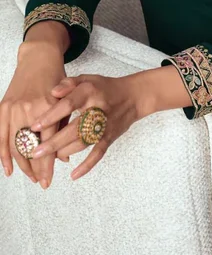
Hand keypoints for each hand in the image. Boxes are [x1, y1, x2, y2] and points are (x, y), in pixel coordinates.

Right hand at [0, 45, 68, 188]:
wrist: (38, 57)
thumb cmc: (56, 78)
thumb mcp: (66, 100)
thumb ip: (63, 128)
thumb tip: (64, 158)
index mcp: (47, 107)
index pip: (47, 144)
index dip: (47, 165)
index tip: (48, 181)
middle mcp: (29, 109)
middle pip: (30, 148)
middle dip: (35, 168)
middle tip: (42, 182)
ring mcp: (13, 109)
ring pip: (15, 145)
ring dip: (22, 165)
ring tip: (31, 177)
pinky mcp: (3, 107)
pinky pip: (0, 136)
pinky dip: (3, 154)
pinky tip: (8, 169)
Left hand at [29, 73, 148, 180]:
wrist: (133, 96)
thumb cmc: (105, 88)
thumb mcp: (87, 79)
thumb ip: (69, 84)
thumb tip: (52, 92)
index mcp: (89, 92)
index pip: (68, 105)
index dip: (51, 116)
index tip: (34, 126)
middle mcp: (97, 109)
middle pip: (73, 129)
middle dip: (53, 142)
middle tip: (35, 152)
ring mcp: (104, 126)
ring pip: (82, 143)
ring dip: (64, 152)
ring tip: (49, 158)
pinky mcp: (110, 137)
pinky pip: (98, 154)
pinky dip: (87, 166)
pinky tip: (73, 175)